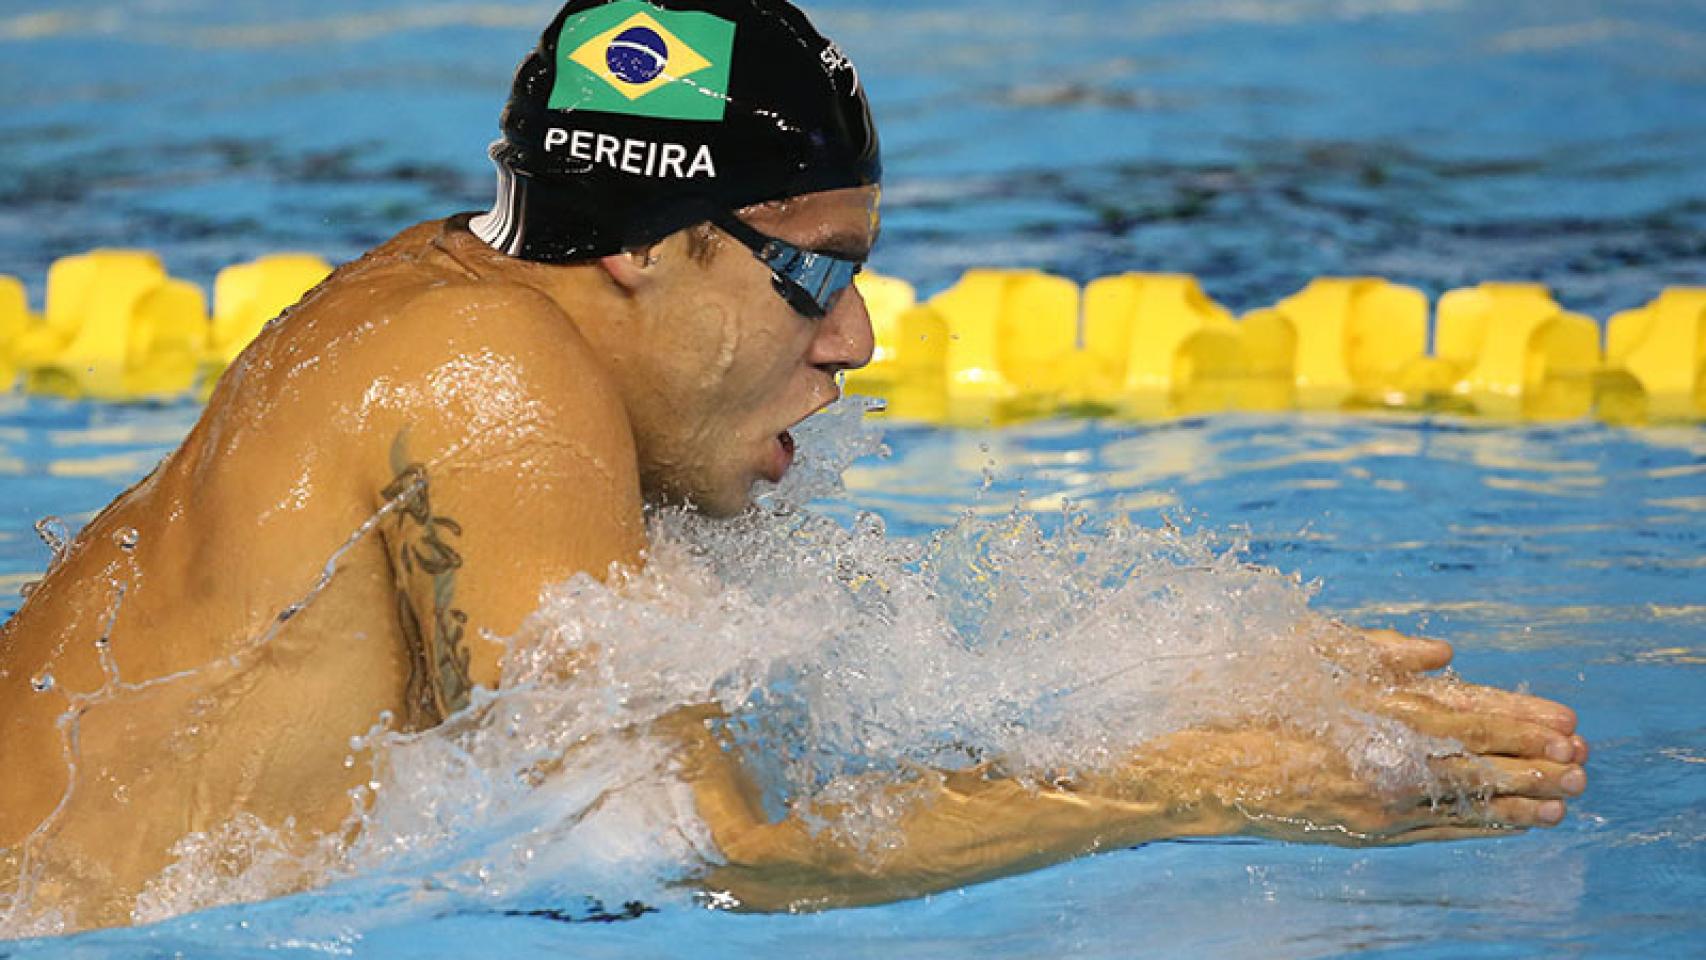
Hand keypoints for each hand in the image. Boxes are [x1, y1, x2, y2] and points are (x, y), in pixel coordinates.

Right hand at [1096, 625, 1588, 844]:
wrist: (1193, 772)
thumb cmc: (1240, 706)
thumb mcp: (1304, 664)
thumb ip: (1377, 655)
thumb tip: (1444, 653)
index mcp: (1366, 722)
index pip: (1462, 722)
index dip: (1517, 722)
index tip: (1564, 723)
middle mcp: (1378, 769)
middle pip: (1473, 766)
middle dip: (1532, 763)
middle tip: (1584, 762)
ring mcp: (1372, 808)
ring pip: (1462, 804)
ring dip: (1518, 800)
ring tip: (1567, 799)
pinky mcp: (1361, 830)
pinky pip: (1435, 831)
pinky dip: (1480, 826)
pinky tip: (1513, 824)